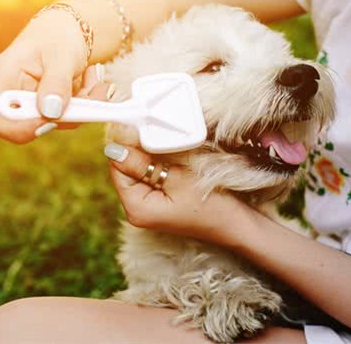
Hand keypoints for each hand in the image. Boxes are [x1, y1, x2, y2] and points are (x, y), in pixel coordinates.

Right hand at [0, 10, 113, 142]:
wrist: (68, 30)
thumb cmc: (58, 36)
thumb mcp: (61, 55)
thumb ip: (56, 82)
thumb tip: (50, 111)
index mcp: (4, 77)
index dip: (17, 128)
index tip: (50, 120)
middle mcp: (13, 94)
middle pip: (30, 126)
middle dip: (66, 116)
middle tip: (91, 93)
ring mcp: (32, 104)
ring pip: (56, 123)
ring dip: (83, 106)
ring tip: (94, 77)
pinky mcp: (49, 108)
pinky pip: (69, 117)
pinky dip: (87, 104)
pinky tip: (92, 80)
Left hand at [105, 143, 254, 245]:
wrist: (237, 225)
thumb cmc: (211, 205)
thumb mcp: (178, 178)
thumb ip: (143, 163)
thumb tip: (114, 148)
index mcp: (136, 208)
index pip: (118, 168)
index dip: (126, 145)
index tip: (138, 125)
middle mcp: (137, 211)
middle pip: (127, 170)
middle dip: (139, 149)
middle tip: (153, 129)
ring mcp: (149, 208)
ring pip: (140, 172)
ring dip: (150, 155)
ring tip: (165, 142)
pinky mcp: (161, 203)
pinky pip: (152, 178)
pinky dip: (159, 164)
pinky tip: (171, 156)